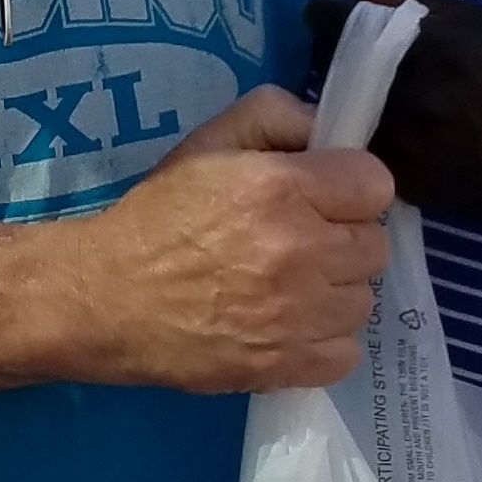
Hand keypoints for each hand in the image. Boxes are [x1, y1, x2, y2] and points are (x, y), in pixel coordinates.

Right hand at [58, 92, 392, 391]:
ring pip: (362, 300)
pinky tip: (289, 327)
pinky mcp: (287, 366)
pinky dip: (324, 342)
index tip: (322, 197)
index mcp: (282, 187)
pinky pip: (346, 353)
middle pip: (374, 245)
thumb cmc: (156, 217)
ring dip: (334, 292)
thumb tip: (324, 129)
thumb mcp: (207, 143)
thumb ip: (275, 116)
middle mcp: (301, 250)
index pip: (376, 184)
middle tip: (298, 243)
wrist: (104, 299)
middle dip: (342, 239)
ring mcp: (298, 315)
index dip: (350, 189)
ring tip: (289, 288)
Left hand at [311, 0, 481, 244]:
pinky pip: (359, 143)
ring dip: (355, 97)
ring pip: (339, 105)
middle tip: (376, 64)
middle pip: (328, 62)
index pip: (326, 18)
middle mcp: (389, 90)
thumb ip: (417, 0)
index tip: (342, 20)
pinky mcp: (390, 176)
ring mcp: (387, 138)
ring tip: (396, 101)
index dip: (330, 15)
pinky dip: (372, 134)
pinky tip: (409, 136)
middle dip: (344, 56)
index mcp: (412, 43)